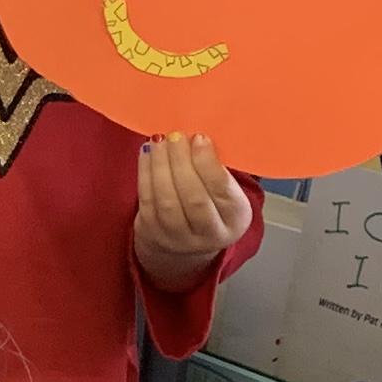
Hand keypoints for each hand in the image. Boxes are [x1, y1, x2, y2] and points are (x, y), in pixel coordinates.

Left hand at [131, 134, 256, 289]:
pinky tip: (147, 152)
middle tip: (176, 136)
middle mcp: (209, 234)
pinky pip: (147, 200)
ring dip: (161, 165)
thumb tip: (199, 136)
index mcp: (236, 219)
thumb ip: (219, 169)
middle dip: (182, 162)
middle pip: (193, 197)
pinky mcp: (152, 232)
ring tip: (160, 140)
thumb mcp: (227, 194)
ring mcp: (178, 237)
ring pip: (167, 200)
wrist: (183, 245)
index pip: (222, 190)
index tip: (199, 138)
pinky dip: (145, 172)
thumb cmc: (209, 206)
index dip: (208, 163)